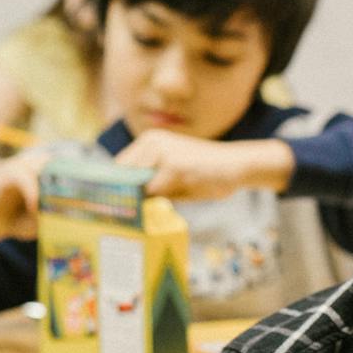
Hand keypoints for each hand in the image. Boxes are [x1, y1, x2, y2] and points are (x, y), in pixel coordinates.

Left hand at [114, 130, 293, 200]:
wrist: (238, 164)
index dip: (115, 189)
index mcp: (148, 141)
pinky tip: (182, 194)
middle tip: (136, 210)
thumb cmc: (203, 173)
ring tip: (174, 196)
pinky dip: (162, 201)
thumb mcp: (170, 176)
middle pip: (123, 178)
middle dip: (127, 196)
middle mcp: (151, 141)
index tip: (114, 206)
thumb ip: (148, 186)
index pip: (118, 168)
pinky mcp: (174, 165)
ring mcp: (162, 151)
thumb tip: (122, 204)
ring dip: (147, 200)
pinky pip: (156, 192)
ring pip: (139, 187)